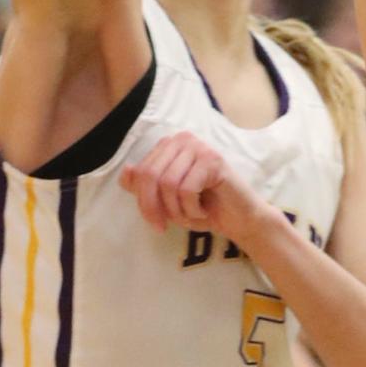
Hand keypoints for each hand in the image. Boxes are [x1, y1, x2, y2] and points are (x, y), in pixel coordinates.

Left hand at [120, 131, 267, 245]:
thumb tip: (126, 171)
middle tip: (164, 227)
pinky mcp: (213, 160)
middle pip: (150, 175)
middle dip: (154, 207)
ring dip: (177, 210)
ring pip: (168, 184)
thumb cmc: (203, 207)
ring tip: (191, 215)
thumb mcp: (167, 199)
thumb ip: (145, 185)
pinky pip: (187, 189)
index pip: (141, 172)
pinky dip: (192, 209)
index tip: (155, 222)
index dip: (143, 202)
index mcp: (170, 145)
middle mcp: (183, 139)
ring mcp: (199, 147)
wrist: (238, 219)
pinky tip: (204, 210)